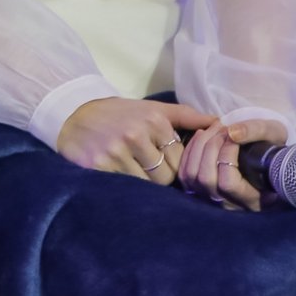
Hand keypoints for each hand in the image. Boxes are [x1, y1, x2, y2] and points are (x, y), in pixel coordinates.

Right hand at [55, 98, 214, 184]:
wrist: (74, 114)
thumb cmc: (120, 114)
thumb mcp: (152, 109)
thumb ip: (186, 116)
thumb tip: (221, 122)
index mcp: (154, 121)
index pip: (180, 161)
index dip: (173, 166)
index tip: (160, 161)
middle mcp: (136, 134)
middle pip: (165, 177)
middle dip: (158, 176)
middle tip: (143, 166)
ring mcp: (116, 150)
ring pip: (146, 185)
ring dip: (140, 182)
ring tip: (129, 168)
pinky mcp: (99, 164)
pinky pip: (124, 187)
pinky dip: (123, 184)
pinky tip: (115, 171)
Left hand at [179, 117, 287, 211]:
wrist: (269, 157)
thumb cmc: (274, 148)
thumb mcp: (275, 135)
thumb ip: (256, 131)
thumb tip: (232, 133)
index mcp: (254, 199)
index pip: (228, 183)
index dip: (226, 155)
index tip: (234, 135)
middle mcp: (231, 205)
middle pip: (206, 179)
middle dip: (210, 146)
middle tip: (221, 127)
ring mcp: (212, 201)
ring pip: (191, 177)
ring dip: (198, 146)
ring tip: (212, 129)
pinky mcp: (199, 191)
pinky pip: (184, 173)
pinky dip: (189, 151)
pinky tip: (201, 135)